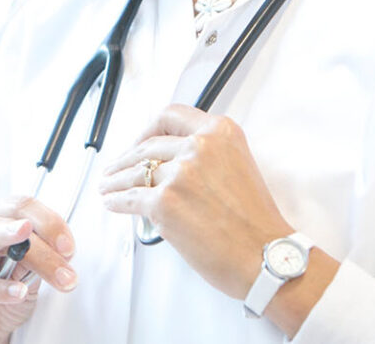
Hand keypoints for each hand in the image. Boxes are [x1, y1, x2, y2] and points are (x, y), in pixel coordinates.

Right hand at [0, 195, 77, 343]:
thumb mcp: (22, 277)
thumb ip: (34, 259)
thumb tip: (57, 249)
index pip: (18, 205)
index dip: (47, 221)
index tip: (69, 245)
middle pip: (5, 222)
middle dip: (41, 244)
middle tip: (66, 260)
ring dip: (21, 255)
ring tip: (41, 259)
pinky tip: (15, 291)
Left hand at [97, 105, 292, 300]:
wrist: (266, 257)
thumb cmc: (256, 223)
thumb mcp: (238, 166)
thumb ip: (208, 155)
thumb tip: (172, 162)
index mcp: (220, 133)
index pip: (171, 116)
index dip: (148, 130)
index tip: (140, 141)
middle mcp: (199, 147)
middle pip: (147, 145)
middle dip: (126, 158)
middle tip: (117, 168)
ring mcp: (180, 174)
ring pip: (134, 171)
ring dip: (116, 180)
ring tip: (108, 186)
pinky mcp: (164, 203)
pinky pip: (129, 198)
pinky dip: (117, 201)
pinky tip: (114, 202)